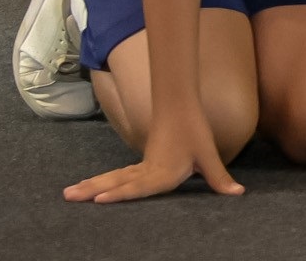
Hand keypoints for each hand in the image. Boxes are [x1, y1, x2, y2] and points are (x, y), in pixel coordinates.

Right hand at [65, 107, 240, 202]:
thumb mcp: (208, 156)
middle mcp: (148, 171)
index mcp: (163, 172)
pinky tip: (90, 188)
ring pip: (113, 178)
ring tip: (68, 193)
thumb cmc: (194, 131)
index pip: (138, 187)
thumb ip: (218, 178)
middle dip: (92, 191)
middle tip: (67, 196)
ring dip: (92, 185)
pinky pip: (118, 175)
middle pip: (116, 183)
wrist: (180, 106)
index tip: (98, 199)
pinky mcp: (141, 163)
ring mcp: (142, 166)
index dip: (119, 194)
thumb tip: (238, 193)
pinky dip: (103, 182)